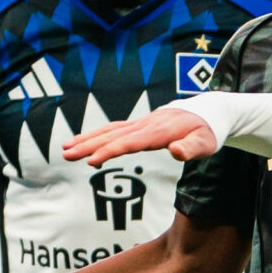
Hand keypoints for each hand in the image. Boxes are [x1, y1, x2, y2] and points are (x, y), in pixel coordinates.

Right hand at [61, 107, 219, 164]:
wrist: (206, 112)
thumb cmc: (206, 132)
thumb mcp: (205, 143)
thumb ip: (191, 148)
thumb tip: (175, 151)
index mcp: (159, 131)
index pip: (130, 142)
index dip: (110, 151)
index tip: (92, 160)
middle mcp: (146, 125)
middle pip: (113, 135)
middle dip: (88, 144)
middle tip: (66, 154)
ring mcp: (140, 123)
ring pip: (109, 130)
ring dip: (87, 138)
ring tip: (65, 148)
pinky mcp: (138, 125)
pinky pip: (113, 129)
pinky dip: (96, 135)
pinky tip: (83, 142)